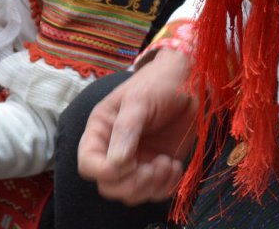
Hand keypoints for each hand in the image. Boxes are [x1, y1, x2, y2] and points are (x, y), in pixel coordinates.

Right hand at [77, 48, 197, 204]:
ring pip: (131, 195)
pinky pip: (155, 193)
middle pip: (108, 186)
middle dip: (132, 184)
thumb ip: (125, 130)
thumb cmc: (159, 84)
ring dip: (151, 187)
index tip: (131, 162)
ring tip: (166, 163)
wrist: (190, 83)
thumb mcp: (138, 101)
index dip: (107, 172)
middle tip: (152, 168)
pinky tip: (174, 165)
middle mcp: (114, 150)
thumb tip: (117, 163)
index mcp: (101, 131)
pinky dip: (166, 187)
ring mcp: (137, 162)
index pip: (88, 166)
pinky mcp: (158, 168)